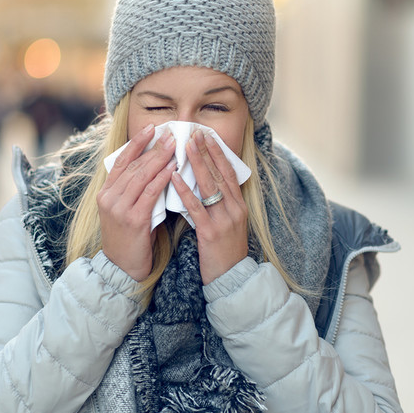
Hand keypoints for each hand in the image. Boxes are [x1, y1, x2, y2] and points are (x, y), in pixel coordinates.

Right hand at [97, 124, 175, 281]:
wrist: (122, 269)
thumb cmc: (129, 238)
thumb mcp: (126, 210)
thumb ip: (134, 191)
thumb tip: (154, 166)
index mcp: (106, 193)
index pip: (121, 161)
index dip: (136, 143)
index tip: (150, 128)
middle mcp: (109, 198)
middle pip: (133, 166)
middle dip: (153, 148)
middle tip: (170, 134)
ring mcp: (119, 209)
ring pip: (141, 176)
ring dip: (159, 159)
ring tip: (174, 146)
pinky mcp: (133, 220)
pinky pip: (150, 193)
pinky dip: (162, 179)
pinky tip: (173, 169)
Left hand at [171, 130, 248, 284]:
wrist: (232, 280)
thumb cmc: (226, 253)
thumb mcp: (228, 225)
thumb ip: (220, 205)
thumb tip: (205, 185)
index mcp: (239, 206)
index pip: (229, 173)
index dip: (218, 153)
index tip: (207, 136)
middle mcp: (235, 209)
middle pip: (220, 174)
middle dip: (207, 152)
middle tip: (195, 132)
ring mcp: (224, 220)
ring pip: (209, 186)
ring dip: (196, 164)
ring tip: (185, 147)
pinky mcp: (211, 233)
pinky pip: (196, 207)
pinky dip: (184, 191)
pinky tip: (173, 178)